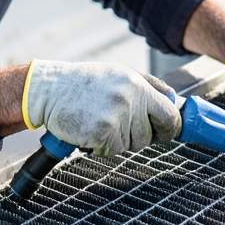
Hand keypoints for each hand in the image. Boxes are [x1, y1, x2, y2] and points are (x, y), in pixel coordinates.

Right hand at [22, 61, 181, 155]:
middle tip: (118, 125)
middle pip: (150, 135)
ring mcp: (116, 116)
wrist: (49, 89)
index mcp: (138, 84)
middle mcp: (130, 98)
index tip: (164, 132)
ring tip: (99, 121)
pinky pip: (113, 151)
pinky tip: (90, 129)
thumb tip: (175, 102)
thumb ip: (149, 87)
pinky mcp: (101, 132)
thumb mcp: (120, 74)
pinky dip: (102, 146)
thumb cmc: (85, 83)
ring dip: (117, 141)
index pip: (170, 113)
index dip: (170, 128)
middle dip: (138, 137)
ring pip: (131, 145)